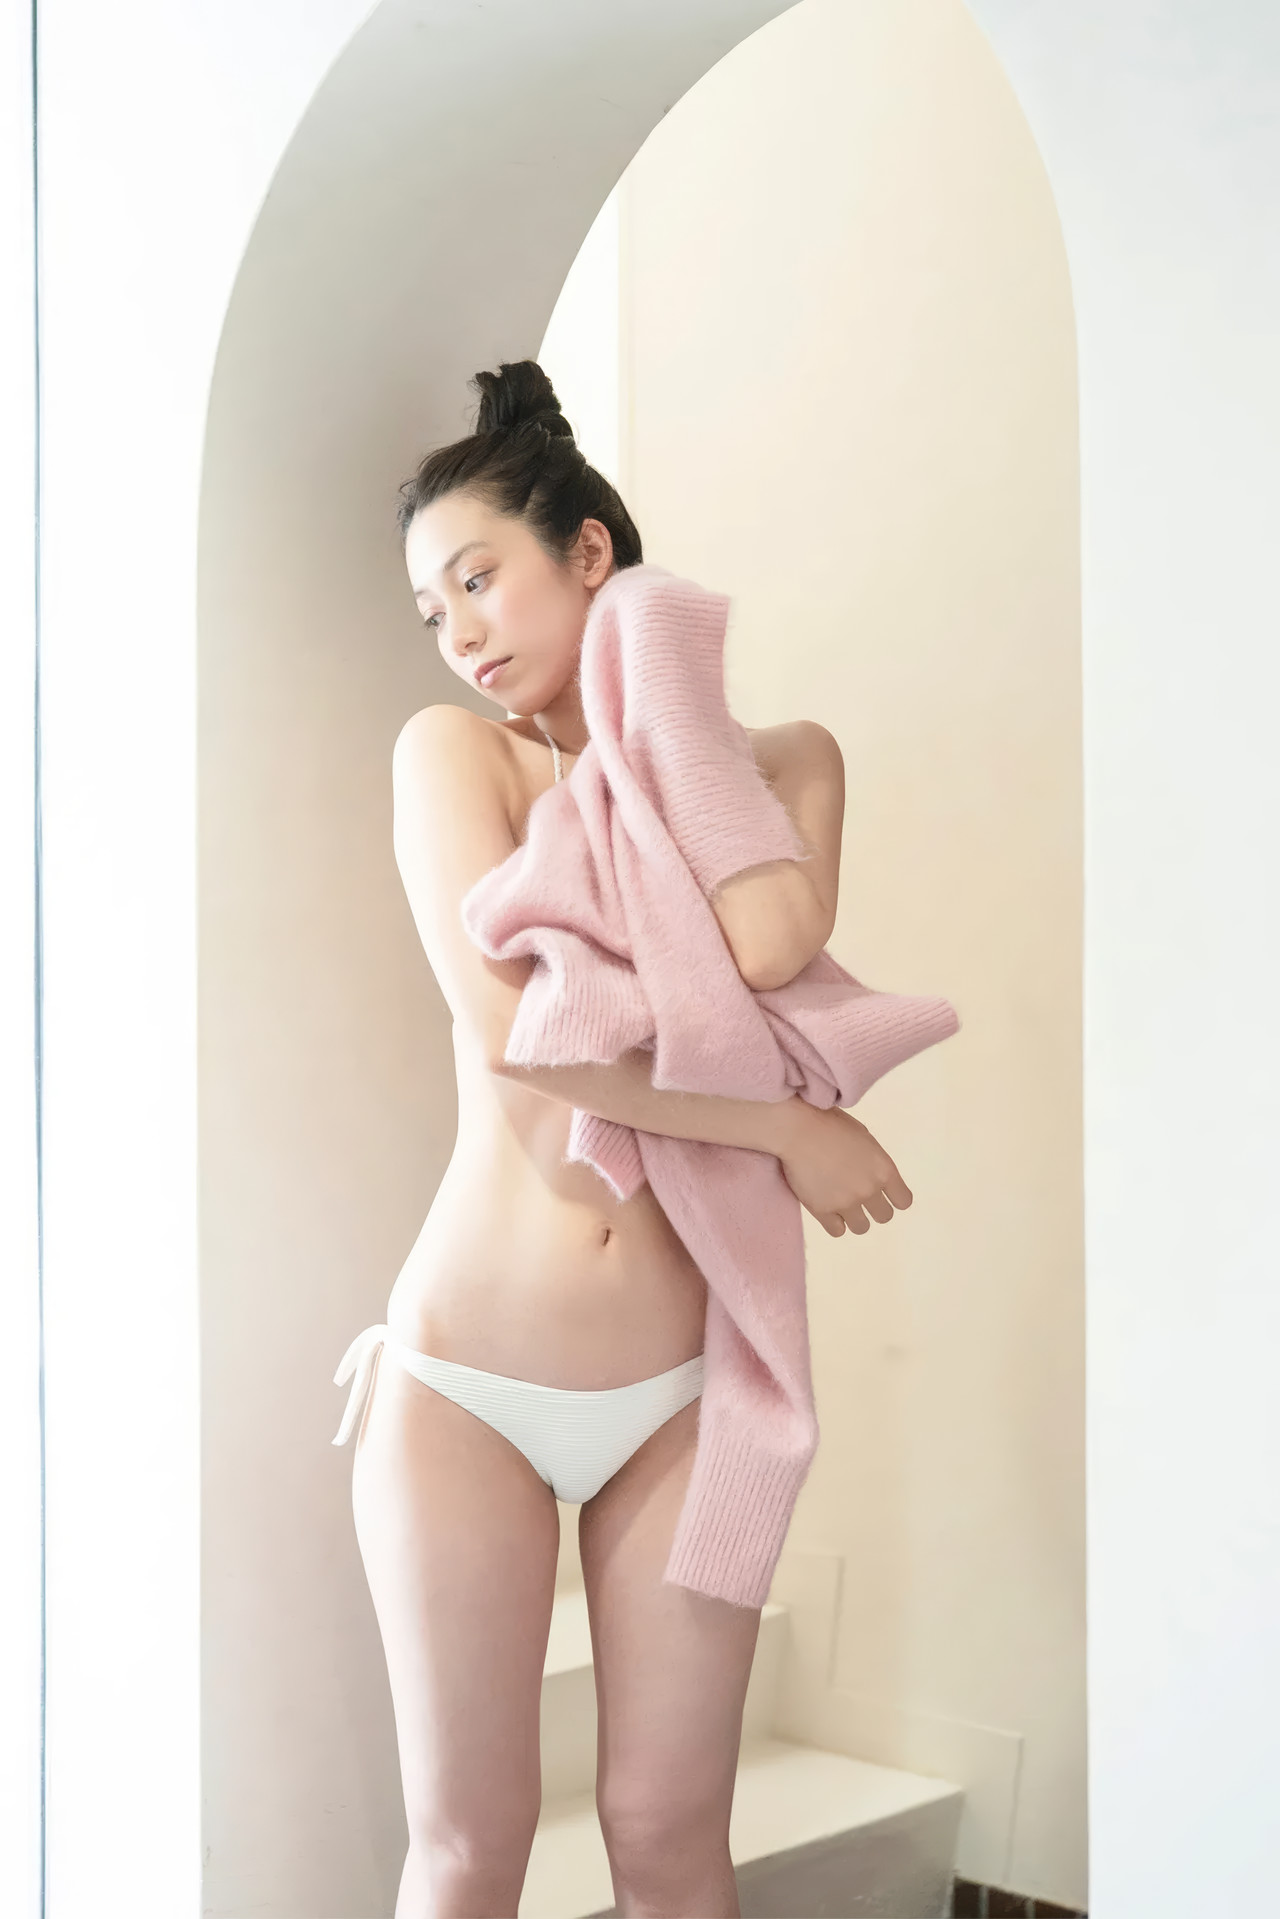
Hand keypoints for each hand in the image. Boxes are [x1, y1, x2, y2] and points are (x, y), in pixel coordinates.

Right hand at [778, 1104, 912, 1237]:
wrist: (799, 1129)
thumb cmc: (830, 1124)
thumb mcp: (864, 1138)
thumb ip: (872, 1162)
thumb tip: (870, 1174)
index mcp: (884, 1169)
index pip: (904, 1201)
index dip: (893, 1198)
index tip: (883, 1193)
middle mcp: (869, 1189)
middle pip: (884, 1216)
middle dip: (873, 1208)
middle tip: (857, 1196)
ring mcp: (846, 1202)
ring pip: (862, 1228)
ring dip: (854, 1217)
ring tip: (840, 1203)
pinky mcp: (823, 1211)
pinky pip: (838, 1231)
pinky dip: (834, 1222)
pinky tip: (827, 1208)